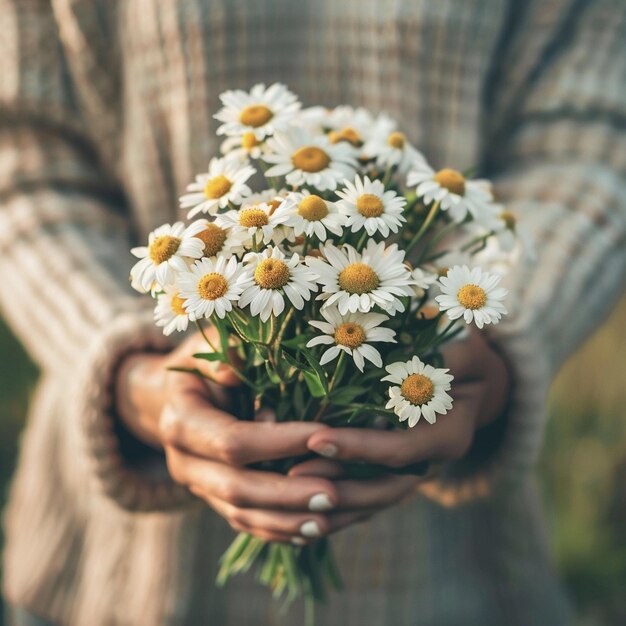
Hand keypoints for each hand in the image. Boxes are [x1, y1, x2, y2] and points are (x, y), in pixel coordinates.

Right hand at [116, 331, 360, 542]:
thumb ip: (220, 354)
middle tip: (335, 493)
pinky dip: (280, 529)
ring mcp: (199, 486)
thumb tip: (231, 372)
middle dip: (287, 493)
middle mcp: (184, 462)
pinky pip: (247, 523)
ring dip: (288, 520)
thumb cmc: (206, 360)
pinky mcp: (215, 500)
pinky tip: (315, 527)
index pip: (232, 440)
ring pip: (242, 515)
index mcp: (181, 421)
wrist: (181, 396)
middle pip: (236, 488)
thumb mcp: (209, 344)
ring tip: (332, 516)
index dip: (277, 441)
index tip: (324, 435)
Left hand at [289, 331, 510, 532]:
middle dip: (336, 485)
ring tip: (288, 485)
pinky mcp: (394, 472)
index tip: (317, 439)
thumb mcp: (463, 351)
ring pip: (370, 498)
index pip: (401, 451)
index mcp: (448, 435)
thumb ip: (450, 356)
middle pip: (383, 488)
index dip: (359, 447)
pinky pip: (364, 494)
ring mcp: (412, 472)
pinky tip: (299, 494)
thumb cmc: (461, 356)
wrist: (468, 380)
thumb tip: (429, 350)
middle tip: (291, 475)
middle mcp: (431, 462)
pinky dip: (335, 499)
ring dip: (330, 498)